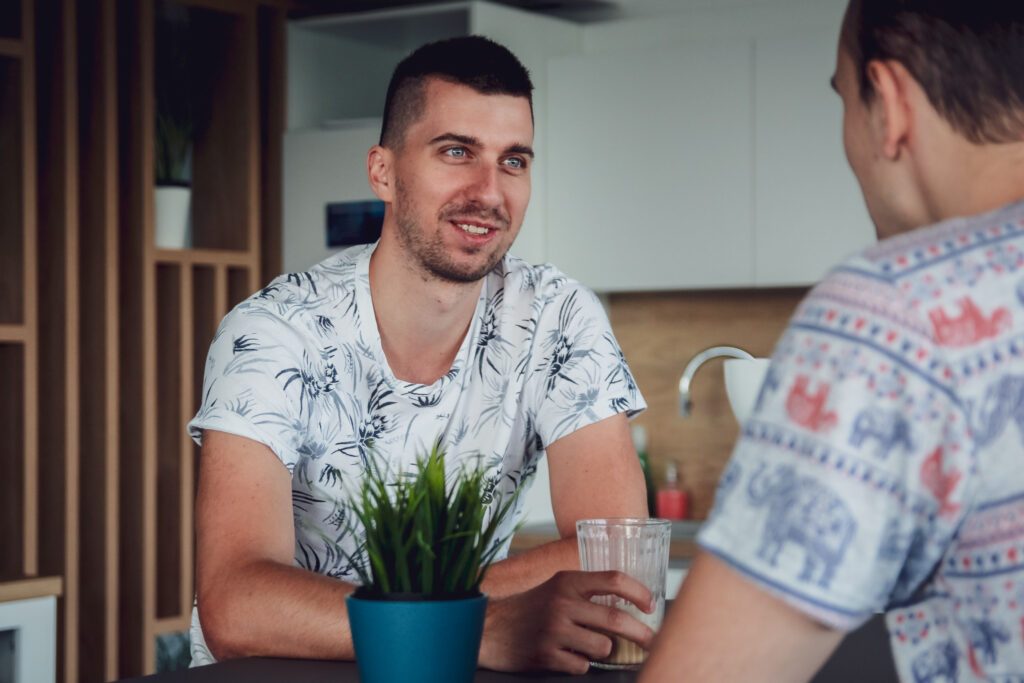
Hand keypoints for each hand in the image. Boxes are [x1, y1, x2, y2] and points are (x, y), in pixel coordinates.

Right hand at [478, 569, 655, 673]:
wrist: (491, 628)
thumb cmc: (532, 608)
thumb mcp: (557, 588)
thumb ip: (587, 592)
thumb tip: (632, 606)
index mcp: (568, 580)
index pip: (614, 579)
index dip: (639, 592)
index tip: (651, 606)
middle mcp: (562, 602)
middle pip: (616, 618)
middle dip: (641, 633)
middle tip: (651, 641)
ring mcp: (553, 630)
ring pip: (603, 646)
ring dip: (604, 650)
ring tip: (589, 646)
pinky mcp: (545, 655)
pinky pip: (582, 665)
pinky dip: (580, 663)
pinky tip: (566, 655)